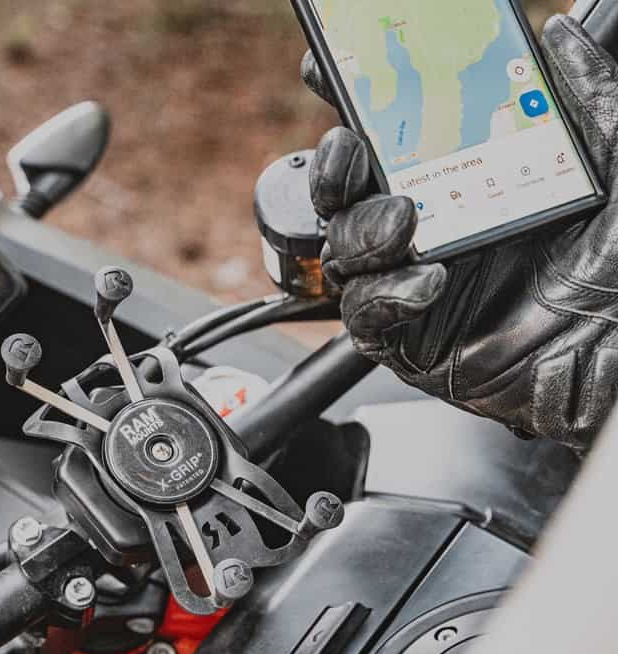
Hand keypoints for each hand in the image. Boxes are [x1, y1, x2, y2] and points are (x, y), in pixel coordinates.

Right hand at [304, 15, 617, 452]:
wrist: (614, 351)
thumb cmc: (612, 271)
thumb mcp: (610, 167)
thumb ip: (588, 99)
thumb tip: (558, 35)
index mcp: (458, 186)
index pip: (388, 142)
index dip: (352, 105)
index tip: (329, 70)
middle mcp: (424, 233)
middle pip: (342, 197)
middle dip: (334, 170)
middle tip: (354, 154)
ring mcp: (408, 285)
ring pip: (341, 253)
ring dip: (360, 231)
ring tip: (403, 223)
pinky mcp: (406, 340)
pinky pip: (364, 315)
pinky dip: (384, 294)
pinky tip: (426, 281)